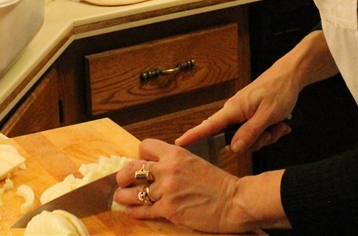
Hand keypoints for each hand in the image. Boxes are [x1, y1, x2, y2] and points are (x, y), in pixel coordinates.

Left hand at [114, 139, 246, 232]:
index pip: (145, 146)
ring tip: (123, 198)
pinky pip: (142, 210)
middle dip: (123, 175)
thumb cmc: (218, 184)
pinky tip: (133, 212)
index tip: (141, 163)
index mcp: (175, 153)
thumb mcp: (194, 162)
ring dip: (124, 196)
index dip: (140, 155)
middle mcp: (168, 169)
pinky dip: (134, 212)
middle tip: (123, 181)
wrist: (234, 201)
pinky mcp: (168, 210)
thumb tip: (156, 168)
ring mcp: (166, 190)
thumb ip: (174, 163)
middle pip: (131, 168)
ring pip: (131, 192)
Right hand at [177, 31, 335, 153]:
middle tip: (273, 132)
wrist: (291, 75)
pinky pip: (255, 131)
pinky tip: (280, 124)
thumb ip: (250, 133)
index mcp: (234, 109)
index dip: (193, 135)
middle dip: (256, 141)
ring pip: (248, 137)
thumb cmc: (279, 90)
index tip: (178, 143)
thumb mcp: (267, 115)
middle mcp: (235, 111)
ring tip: (279, 125)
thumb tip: (234, 148)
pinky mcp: (251, 114)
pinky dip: (269, 131)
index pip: (208, 125)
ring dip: (266, 136)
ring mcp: (243, 113)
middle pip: (235, 139)